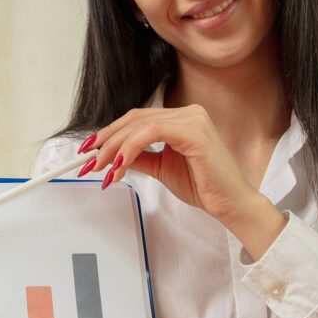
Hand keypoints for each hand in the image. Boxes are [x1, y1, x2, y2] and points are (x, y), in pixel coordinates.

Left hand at [80, 103, 269, 230]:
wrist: (230, 204)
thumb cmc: (204, 187)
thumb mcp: (161, 168)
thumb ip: (139, 157)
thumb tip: (110, 155)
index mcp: (182, 118)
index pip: (137, 119)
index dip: (110, 133)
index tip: (89, 149)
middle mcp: (188, 113)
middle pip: (134, 119)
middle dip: (106, 140)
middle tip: (87, 160)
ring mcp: (192, 119)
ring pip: (139, 125)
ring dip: (114, 147)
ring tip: (101, 167)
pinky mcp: (194, 131)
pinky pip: (151, 133)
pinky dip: (130, 148)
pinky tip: (119, 165)